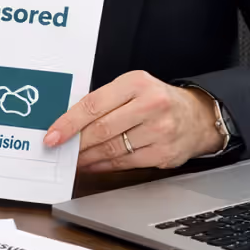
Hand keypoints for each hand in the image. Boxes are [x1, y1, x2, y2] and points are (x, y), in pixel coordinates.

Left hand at [42, 71, 222, 171]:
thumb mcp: (132, 87)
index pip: (93, 104)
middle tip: (60, 150)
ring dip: (87, 157)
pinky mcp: (164, 153)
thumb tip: (68, 123)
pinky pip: (125, 163)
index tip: (52, 135)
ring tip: (73, 159)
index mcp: (136, 83)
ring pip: (112, 149)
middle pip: (101, 129)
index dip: (68, 123)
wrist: (197, 117)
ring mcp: (160, 131)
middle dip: (76, 143)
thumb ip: (104, 100)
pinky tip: (92, 165)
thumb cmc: (156, 100)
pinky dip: (104, 166)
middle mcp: (150, 105)